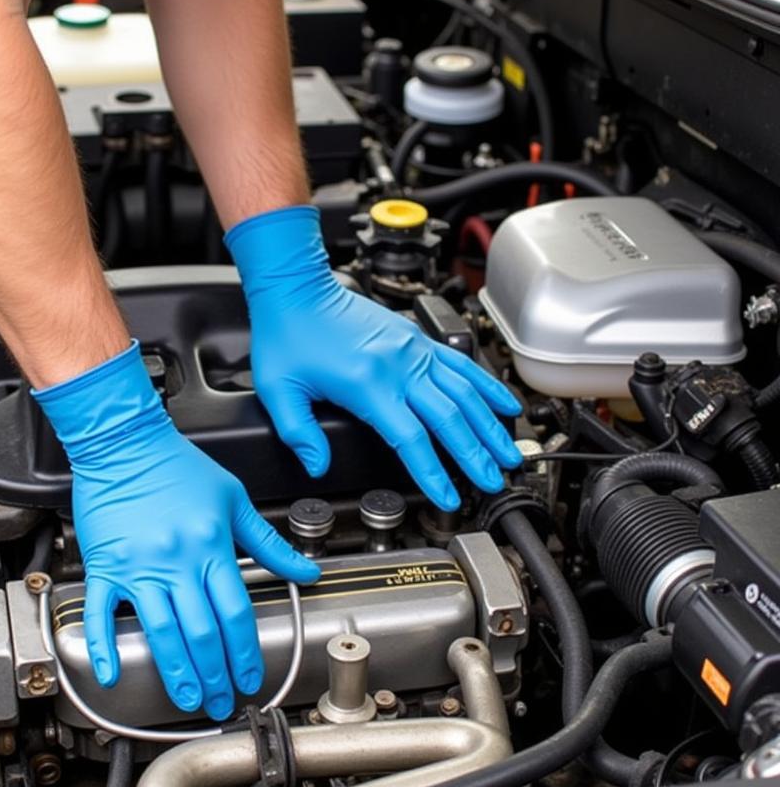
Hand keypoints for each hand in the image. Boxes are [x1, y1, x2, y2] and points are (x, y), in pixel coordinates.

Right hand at [33, 342, 319, 720]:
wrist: (125, 442)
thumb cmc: (178, 466)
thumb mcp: (234, 500)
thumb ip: (269, 543)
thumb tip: (306, 571)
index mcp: (211, 546)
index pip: (235, 613)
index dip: (244, 653)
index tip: (249, 678)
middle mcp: (176, 561)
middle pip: (200, 632)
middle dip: (214, 675)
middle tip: (221, 702)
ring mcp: (138, 567)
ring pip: (160, 631)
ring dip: (176, 672)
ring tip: (188, 699)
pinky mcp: (104, 566)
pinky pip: (102, 613)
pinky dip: (104, 645)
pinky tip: (111, 672)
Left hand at [226, 206, 522, 510]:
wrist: (297, 287)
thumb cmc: (287, 334)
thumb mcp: (278, 390)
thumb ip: (299, 433)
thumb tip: (318, 467)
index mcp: (367, 385)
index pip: (410, 439)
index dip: (432, 473)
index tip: (447, 498)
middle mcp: (399, 366)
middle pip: (449, 419)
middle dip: (475, 456)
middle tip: (493, 483)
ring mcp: (413, 350)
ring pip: (464, 392)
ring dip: (490, 426)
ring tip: (509, 454)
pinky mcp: (417, 339)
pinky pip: (461, 364)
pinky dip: (486, 385)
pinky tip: (504, 403)